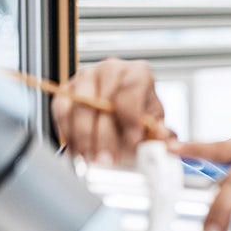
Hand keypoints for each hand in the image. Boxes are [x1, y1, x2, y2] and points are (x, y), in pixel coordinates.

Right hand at [51, 58, 169, 162]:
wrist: (121, 114)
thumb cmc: (139, 116)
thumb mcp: (155, 125)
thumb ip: (163, 135)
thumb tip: (168, 142)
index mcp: (137, 73)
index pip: (132, 89)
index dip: (131, 116)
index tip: (132, 139)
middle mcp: (110, 70)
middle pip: (103, 100)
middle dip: (106, 136)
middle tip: (109, 159)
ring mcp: (85, 78)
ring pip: (80, 106)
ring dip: (85, 138)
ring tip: (92, 160)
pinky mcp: (66, 91)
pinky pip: (62, 111)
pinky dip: (68, 134)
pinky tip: (77, 151)